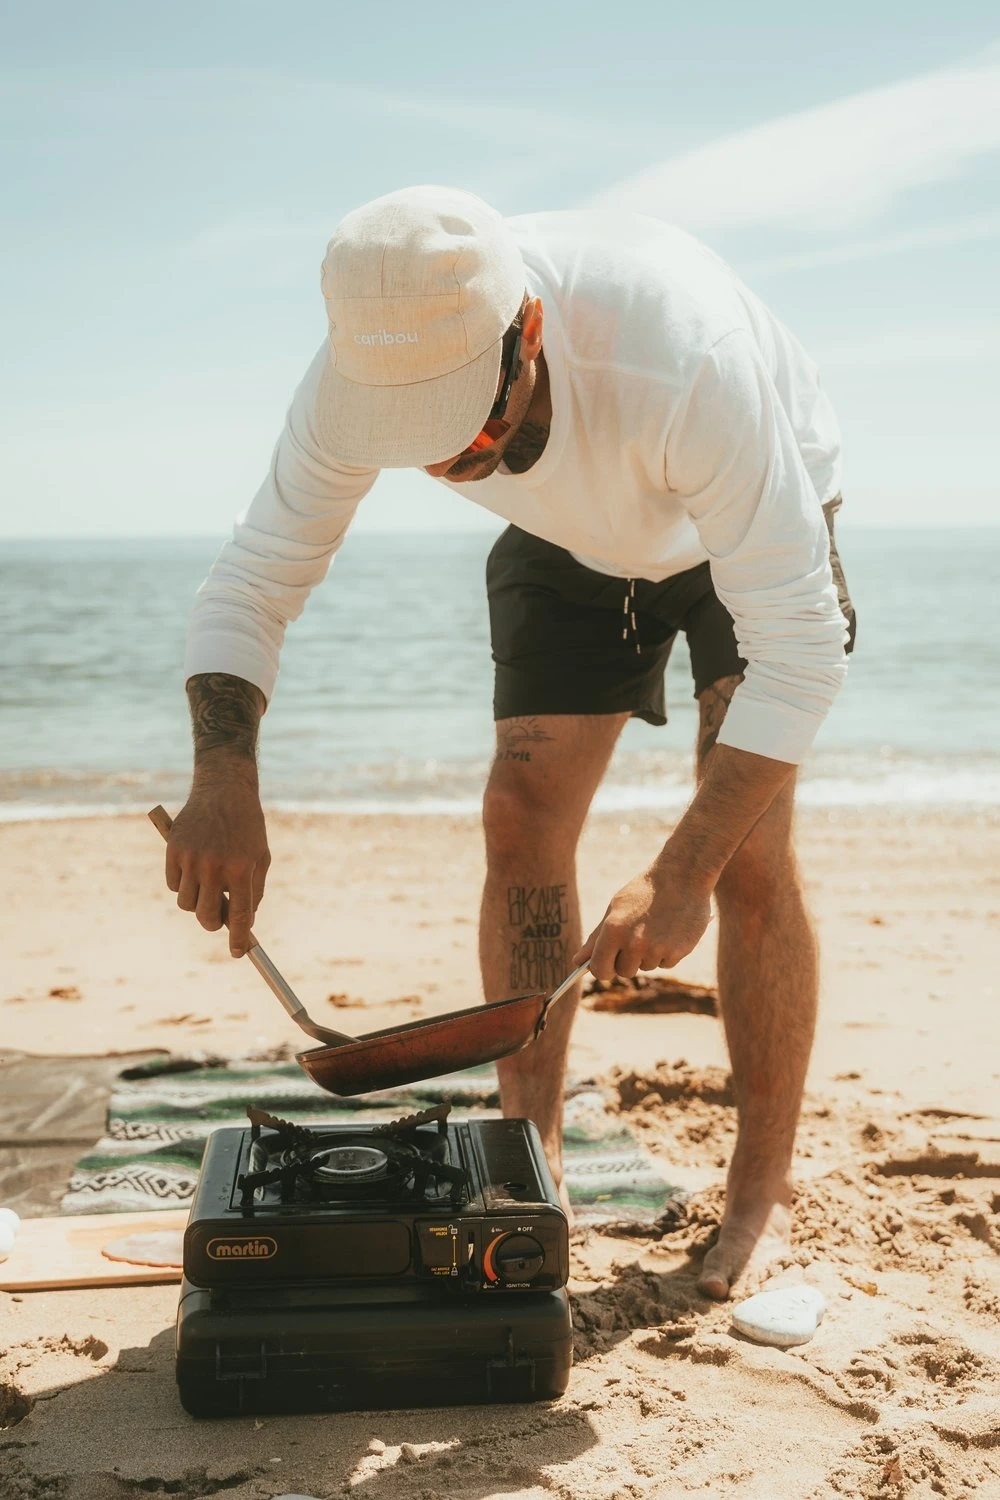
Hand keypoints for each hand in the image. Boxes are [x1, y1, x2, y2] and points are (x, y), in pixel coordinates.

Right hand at [165, 775, 269, 957]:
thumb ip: (254, 890)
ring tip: (208, 885)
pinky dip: (183, 885)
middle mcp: (215, 866)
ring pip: (187, 903)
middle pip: (206, 917)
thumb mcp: (261, 856)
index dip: (239, 939)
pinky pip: (173, 885)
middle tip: (219, 918)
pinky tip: (194, 871)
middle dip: (213, 923)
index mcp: (241, 868)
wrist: (224, 789)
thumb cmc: (247, 826)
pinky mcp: (173, 850)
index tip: (239, 953)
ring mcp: (191, 858)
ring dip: (197, 902)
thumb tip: (242, 922)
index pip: (240, 915)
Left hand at [574, 862, 711, 980]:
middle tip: (637, 937)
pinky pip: (666, 963)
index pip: (600, 970)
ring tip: (657, 927)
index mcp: (613, 930)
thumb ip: (596, 938)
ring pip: (647, 966)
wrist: (683, 875)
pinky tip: (671, 930)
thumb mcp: (616, 909)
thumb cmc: (645, 891)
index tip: (607, 966)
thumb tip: (577, 962)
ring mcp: (657, 949)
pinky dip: (667, 952)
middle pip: (625, 972)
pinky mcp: (678, 952)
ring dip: (649, 954)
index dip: (603, 970)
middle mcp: (634, 943)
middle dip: (628, 960)